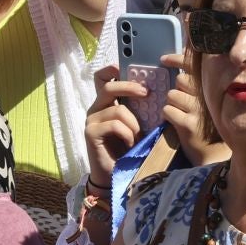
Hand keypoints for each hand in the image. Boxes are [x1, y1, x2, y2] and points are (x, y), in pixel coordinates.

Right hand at [83, 63, 146, 187]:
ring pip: (118, 110)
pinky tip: (130, 144)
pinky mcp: (91, 133)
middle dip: (129, 87)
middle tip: (146, 93)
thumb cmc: (130, 149)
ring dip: (134, 124)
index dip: (112, 69)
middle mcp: (96, 108)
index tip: (128, 68)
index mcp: (107, 103)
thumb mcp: (137, 124)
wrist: (117, 175)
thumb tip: (154, 90)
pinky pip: (114, 125)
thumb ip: (139, 108)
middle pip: (108, 86)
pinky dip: (128, 134)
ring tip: (138, 137)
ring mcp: (92, 120)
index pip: (102, 77)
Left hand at [161, 50, 226, 163]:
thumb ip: (198, 88)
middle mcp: (208, 95)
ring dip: (172, 103)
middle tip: (184, 103)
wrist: (214, 154)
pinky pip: (167, 110)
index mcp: (213, 87)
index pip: (193, 65)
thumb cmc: (210, 126)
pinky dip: (168, 116)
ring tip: (182, 114)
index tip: (163, 60)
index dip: (176, 59)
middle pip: (180, 80)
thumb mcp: (209, 102)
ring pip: (171, 95)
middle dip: (178, 89)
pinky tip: (177, 122)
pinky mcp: (188, 124)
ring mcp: (198, 109)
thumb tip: (178, 73)